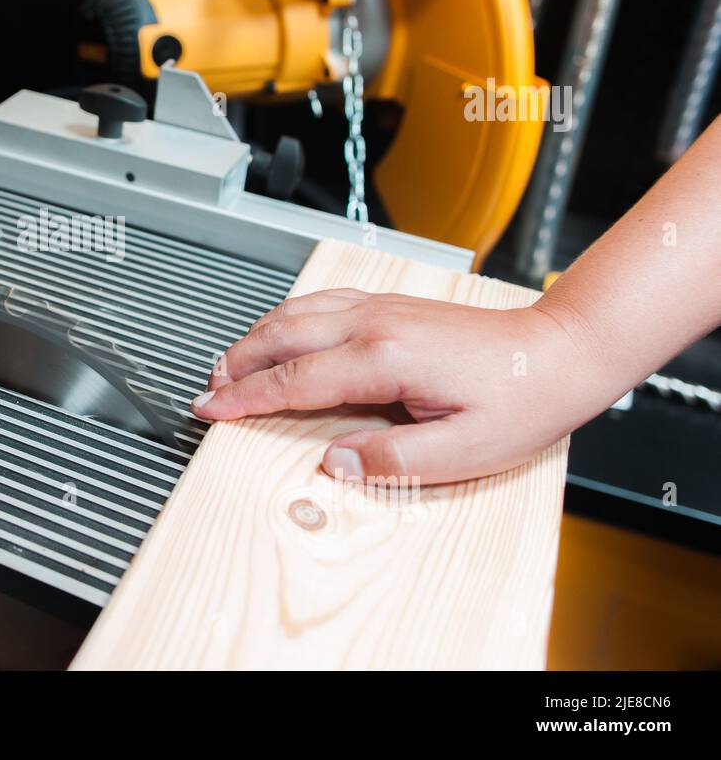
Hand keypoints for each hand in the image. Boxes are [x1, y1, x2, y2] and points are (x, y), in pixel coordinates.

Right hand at [190, 288, 610, 483]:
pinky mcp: (390, 305)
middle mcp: (375, 323)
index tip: (211, 410)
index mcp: (385, 359)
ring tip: (228, 365)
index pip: (295, 380)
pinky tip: (278, 333)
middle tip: (207, 389)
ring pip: (296, 312)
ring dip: (255, 338)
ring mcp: (381, 307)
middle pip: (282, 336)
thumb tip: (334, 461)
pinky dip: (284, 319)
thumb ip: (392, 460)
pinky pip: (319, 304)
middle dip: (236, 363)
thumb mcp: (464, 451)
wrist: (559, 351)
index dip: (246, 398)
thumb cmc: (521, 400)